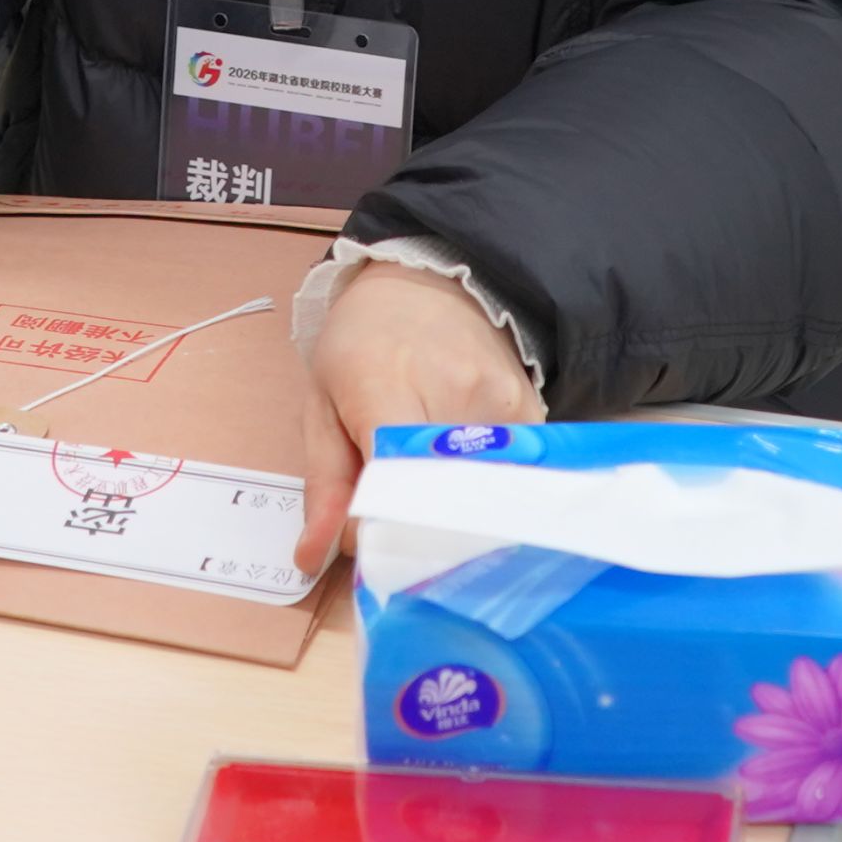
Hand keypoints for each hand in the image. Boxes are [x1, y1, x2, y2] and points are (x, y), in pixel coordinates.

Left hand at [296, 259, 544, 571]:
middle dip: (417, 530)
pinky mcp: (530, 410)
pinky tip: (464, 471)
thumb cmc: (361, 345)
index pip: (392, 478)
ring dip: (452, 509)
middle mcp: (449, 391)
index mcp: (384, 385)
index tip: (370, 545)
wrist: (425, 284)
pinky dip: (486, 488)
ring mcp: (497, 403)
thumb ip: (324, 485)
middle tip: (400, 538)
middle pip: (440, 496)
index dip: (380, 524)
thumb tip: (312, 556)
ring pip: (478, 492)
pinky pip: (510, 474)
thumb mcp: (322, 405)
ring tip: (431, 496)